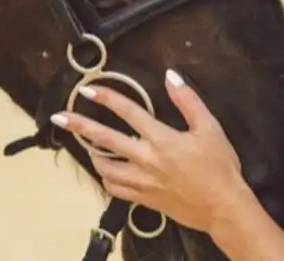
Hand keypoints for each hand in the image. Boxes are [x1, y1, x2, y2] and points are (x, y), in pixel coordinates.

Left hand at [50, 69, 249, 233]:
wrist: (223, 207)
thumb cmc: (219, 167)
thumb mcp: (209, 127)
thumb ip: (188, 100)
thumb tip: (171, 76)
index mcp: (161, 139)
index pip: (128, 112)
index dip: (107, 98)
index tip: (88, 90)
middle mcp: (146, 159)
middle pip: (105, 140)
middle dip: (80, 126)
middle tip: (60, 117)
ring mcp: (142, 182)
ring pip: (105, 168)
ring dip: (93, 154)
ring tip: (87, 145)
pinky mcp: (144, 199)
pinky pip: (116, 189)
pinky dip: (107, 179)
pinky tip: (107, 172)